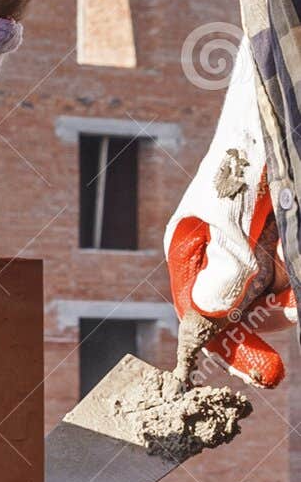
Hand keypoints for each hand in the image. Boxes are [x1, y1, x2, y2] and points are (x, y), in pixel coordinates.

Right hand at [165, 37, 295, 386]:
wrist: (279, 108)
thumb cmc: (243, 152)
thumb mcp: (231, 212)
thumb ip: (225, 265)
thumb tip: (209, 314)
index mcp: (191, 247)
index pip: (201, 312)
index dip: (227, 346)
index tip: (263, 373)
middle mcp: (222, 252)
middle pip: (241, 310)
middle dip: (268, 322)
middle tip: (293, 317)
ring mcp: (257, 246)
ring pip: (274, 295)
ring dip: (289, 301)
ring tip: (298, 295)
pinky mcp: (283, 238)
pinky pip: (289, 274)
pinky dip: (295, 284)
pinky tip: (298, 287)